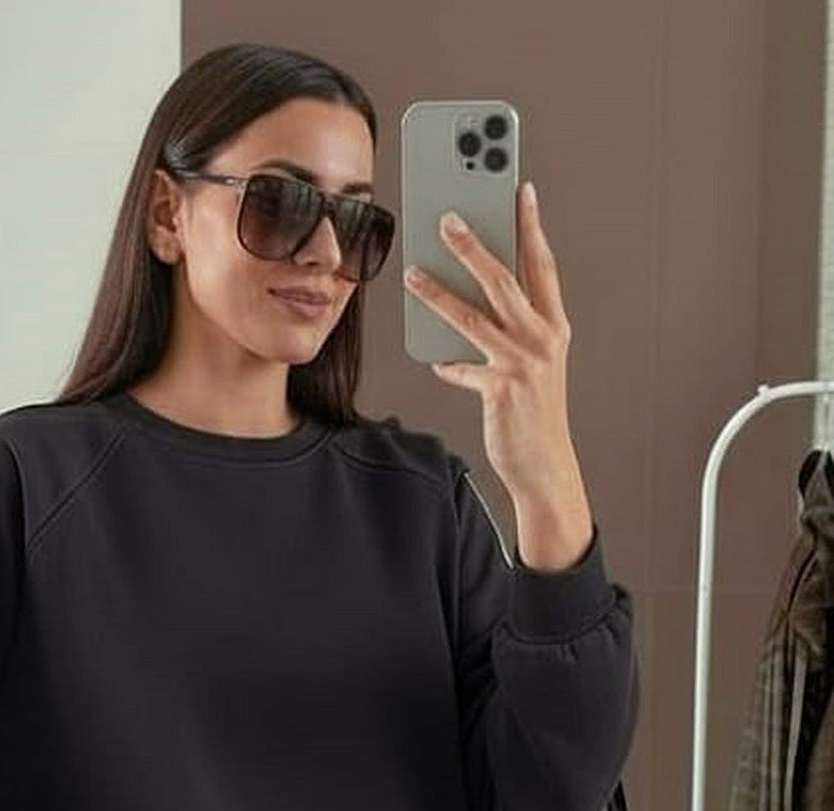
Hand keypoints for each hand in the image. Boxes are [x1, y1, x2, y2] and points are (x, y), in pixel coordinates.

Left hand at [403, 181, 584, 508]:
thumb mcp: (533, 362)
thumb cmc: (534, 411)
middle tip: (447, 217)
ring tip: (412, 273)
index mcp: (554, 326)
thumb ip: (511, 327)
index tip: (520, 189)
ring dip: (439, 292)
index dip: (531, 225)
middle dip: (473, 245)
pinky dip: (448, 364)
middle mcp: (543, 339)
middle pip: (503, 280)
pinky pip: (463, 368)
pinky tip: (436, 361)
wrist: (544, 465)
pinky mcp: (501, 390)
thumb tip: (470, 296)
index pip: (542, 264)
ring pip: (473, 317)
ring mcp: (523, 364)